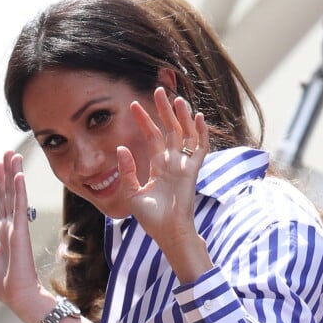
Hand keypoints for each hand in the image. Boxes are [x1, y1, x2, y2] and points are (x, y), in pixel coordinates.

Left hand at [0, 151, 43, 317]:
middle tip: (9, 152)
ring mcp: (18, 227)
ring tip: (14, 156)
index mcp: (4, 231)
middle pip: (9, 193)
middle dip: (9, 172)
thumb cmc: (5, 283)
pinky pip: (20, 208)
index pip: (2, 201)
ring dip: (15, 175)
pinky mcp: (21, 232)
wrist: (18, 297)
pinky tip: (18, 177)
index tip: (0, 165)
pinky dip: (19, 192)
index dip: (1, 183)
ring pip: (16, 195)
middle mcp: (12, 225)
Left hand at [118, 87, 212, 282]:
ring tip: (175, 97)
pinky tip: (198, 116)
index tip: (133, 105)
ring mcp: (184, 165)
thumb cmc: (151, 218)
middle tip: (158, 90)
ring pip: (185, 134)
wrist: (167, 232)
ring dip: (182, 116)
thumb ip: (128, 170)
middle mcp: (172, 162)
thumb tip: (121, 147)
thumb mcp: (132, 193)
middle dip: (164, 110)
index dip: (144, 120)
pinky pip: (200, 147)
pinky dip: (201, 132)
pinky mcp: (193, 170)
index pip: (151, 137)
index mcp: (159, 166)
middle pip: (170, 129)